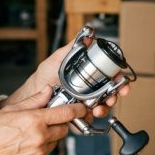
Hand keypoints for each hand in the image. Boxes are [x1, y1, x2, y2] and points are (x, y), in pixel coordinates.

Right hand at [0, 86, 85, 154]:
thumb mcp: (11, 110)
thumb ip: (34, 100)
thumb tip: (48, 90)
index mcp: (35, 121)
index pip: (66, 113)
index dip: (77, 109)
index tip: (81, 108)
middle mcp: (40, 138)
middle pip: (64, 128)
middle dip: (58, 123)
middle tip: (45, 120)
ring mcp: (39, 153)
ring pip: (55, 141)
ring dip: (49, 136)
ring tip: (29, 134)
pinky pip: (46, 154)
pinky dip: (40, 148)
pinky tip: (25, 145)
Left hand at [8, 36, 131, 117]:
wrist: (32, 96)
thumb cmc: (43, 77)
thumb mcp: (57, 59)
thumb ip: (72, 48)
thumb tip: (87, 37)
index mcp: (87, 75)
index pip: (108, 76)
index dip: (118, 78)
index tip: (121, 80)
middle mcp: (88, 89)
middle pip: (110, 92)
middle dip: (115, 95)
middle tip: (113, 96)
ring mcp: (84, 103)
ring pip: (102, 106)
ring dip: (104, 108)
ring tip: (98, 108)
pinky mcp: (78, 115)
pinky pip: (89, 118)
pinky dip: (91, 117)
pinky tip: (88, 113)